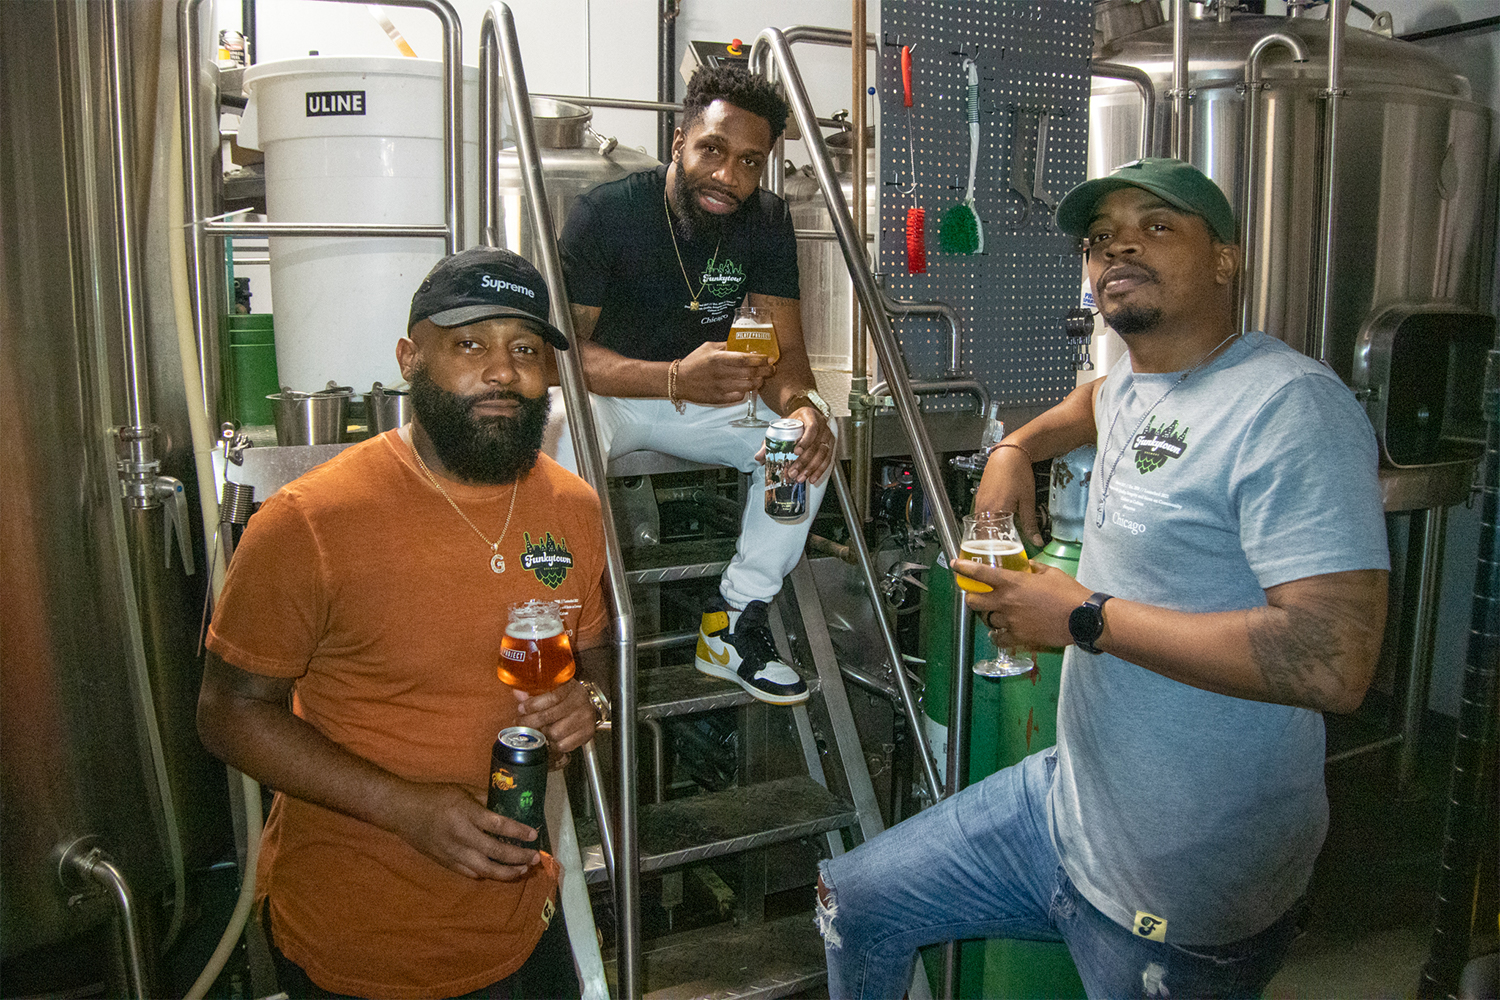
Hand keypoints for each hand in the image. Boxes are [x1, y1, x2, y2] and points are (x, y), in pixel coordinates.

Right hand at [386, 780, 540, 880]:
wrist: (402, 811)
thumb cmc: (433, 796)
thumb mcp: (461, 790)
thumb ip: (484, 799)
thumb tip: (506, 805)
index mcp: (466, 813)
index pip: (499, 826)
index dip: (519, 832)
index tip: (534, 835)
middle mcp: (461, 835)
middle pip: (496, 851)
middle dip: (518, 857)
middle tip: (535, 858)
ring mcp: (452, 852)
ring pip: (485, 869)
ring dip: (506, 872)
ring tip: (522, 870)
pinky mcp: (445, 862)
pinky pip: (470, 873)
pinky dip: (486, 874)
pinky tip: (497, 873)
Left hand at [514, 679, 596, 769]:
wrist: (587, 705)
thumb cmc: (565, 696)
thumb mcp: (551, 688)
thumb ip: (533, 691)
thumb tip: (518, 694)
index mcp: (571, 687)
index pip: (552, 697)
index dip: (533, 705)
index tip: (521, 709)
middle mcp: (580, 702)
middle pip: (550, 717)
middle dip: (531, 722)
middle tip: (521, 722)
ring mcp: (585, 718)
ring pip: (555, 733)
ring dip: (544, 734)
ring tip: (541, 729)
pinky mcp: (587, 733)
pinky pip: (563, 745)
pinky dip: (554, 744)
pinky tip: (552, 737)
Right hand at [676, 341, 771, 404]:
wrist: (679, 381)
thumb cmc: (694, 362)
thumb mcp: (708, 347)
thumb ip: (725, 345)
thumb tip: (743, 343)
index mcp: (718, 358)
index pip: (744, 359)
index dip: (759, 359)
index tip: (767, 358)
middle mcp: (720, 373)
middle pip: (750, 374)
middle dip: (764, 371)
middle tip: (771, 369)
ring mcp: (720, 387)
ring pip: (747, 386)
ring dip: (758, 383)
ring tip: (762, 379)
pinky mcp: (718, 399)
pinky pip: (738, 396)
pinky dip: (745, 392)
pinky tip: (747, 388)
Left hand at [755, 406, 834, 483]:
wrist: (805, 417)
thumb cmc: (794, 422)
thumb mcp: (782, 426)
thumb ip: (770, 442)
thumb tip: (759, 457)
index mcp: (810, 417)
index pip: (812, 428)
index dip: (805, 441)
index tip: (796, 451)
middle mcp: (822, 426)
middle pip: (816, 445)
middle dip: (804, 461)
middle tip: (794, 472)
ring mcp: (827, 436)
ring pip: (823, 454)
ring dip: (812, 468)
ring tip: (801, 478)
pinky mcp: (830, 445)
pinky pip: (827, 460)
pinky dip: (820, 470)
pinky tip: (812, 478)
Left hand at [954, 559, 1087, 649]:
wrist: (1082, 618)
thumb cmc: (1069, 593)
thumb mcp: (1051, 572)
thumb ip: (1034, 568)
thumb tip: (1027, 565)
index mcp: (1012, 582)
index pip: (981, 573)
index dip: (964, 567)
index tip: (955, 564)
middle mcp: (1006, 602)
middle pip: (974, 601)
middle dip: (972, 598)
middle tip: (978, 596)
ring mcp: (1011, 621)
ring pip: (986, 620)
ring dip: (989, 617)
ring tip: (996, 614)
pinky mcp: (1018, 637)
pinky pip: (998, 638)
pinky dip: (997, 635)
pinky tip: (1001, 633)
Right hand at [975, 446, 1043, 549]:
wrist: (1009, 454)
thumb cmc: (1018, 473)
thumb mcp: (1028, 501)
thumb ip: (1030, 523)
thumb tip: (1036, 540)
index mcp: (995, 511)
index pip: (989, 539)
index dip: (993, 552)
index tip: (999, 560)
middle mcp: (983, 508)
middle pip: (981, 535)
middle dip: (988, 547)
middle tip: (996, 556)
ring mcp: (979, 502)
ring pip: (979, 526)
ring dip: (986, 535)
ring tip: (995, 544)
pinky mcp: (980, 497)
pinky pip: (979, 516)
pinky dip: (985, 524)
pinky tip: (993, 526)